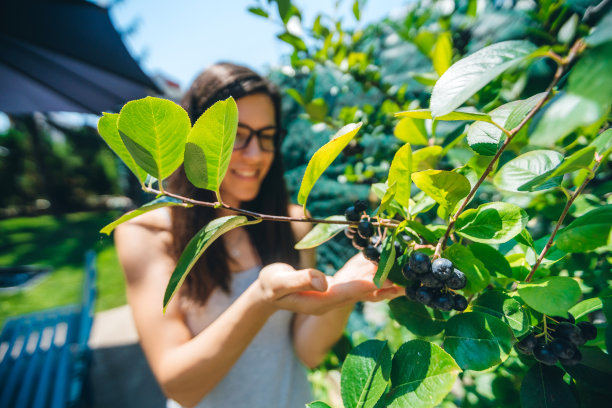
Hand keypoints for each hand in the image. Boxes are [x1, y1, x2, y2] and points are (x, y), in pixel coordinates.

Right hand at [254, 255, 403, 315]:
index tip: (386, 277)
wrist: (267, 293)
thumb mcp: (279, 282)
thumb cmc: (270, 286)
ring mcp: (334, 295)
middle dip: (384, 284)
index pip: (347, 292)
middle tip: (408, 278)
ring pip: (364, 287)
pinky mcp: (335, 288)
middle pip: (362, 292)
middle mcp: (331, 300)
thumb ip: (300, 280)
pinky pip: (357, 280)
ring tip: (407, 274)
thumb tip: (322, 280)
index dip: (367, 284)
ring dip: (384, 279)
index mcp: (319, 301)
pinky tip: (387, 267)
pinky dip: (372, 273)